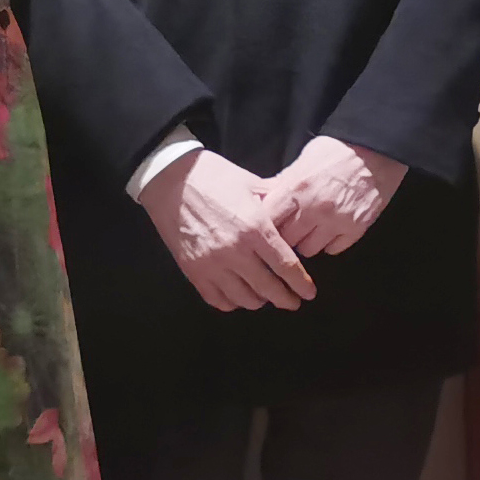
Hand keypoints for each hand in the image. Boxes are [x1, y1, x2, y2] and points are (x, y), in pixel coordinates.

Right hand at [140, 150, 316, 310]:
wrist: (170, 180)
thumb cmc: (214, 177)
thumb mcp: (251, 183)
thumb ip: (276, 202)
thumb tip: (298, 211)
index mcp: (254, 228)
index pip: (285, 265)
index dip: (300, 283)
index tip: (309, 293)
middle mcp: (234, 251)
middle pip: (267, 288)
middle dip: (285, 299)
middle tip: (294, 302)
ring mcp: (211, 264)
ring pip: (243, 298)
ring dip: (260, 301)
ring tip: (267, 297)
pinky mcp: (192, 271)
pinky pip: (217, 299)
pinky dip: (232, 302)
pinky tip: (239, 297)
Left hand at [269, 136, 407, 256]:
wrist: (378, 150)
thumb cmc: (338, 151)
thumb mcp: (304, 159)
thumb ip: (283, 182)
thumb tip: (262, 198)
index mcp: (297, 188)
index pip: (268, 220)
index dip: (264, 223)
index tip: (265, 224)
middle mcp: (315, 208)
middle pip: (285, 240)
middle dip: (285, 235)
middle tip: (289, 226)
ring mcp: (337, 221)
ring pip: (308, 250)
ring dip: (307, 241)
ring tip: (312, 228)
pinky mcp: (356, 229)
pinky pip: (333, 250)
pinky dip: (330, 242)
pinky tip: (331, 228)